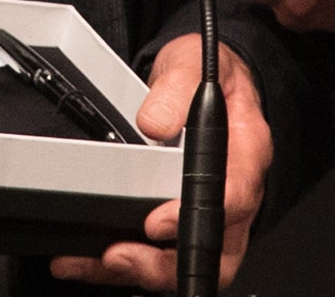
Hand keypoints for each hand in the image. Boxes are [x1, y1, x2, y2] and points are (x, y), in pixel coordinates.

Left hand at [51, 33, 268, 290]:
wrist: (208, 81)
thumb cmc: (212, 78)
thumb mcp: (193, 64)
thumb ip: (175, 88)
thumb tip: (154, 122)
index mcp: (246, 152)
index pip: (233, 197)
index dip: (192, 216)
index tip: (155, 221)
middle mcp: (235, 192)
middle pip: (214, 250)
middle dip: (164, 264)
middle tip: (119, 255)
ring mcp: (213, 214)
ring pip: (186, 263)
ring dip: (139, 270)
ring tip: (96, 261)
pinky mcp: (185, 222)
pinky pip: (163, 256)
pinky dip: (124, 265)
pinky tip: (88, 259)